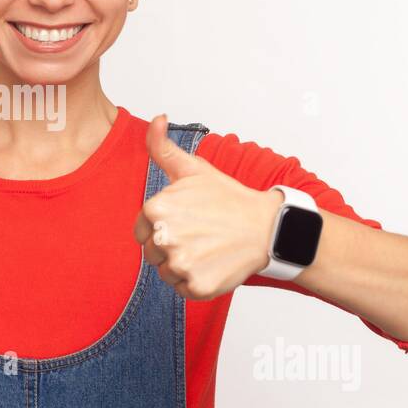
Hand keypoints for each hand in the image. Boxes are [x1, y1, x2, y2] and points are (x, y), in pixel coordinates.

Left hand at [133, 114, 281, 300]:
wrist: (266, 227)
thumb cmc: (227, 198)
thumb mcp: (193, 169)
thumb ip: (163, 147)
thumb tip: (157, 119)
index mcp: (156, 209)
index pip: (141, 230)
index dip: (162, 227)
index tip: (186, 221)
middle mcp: (164, 238)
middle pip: (152, 252)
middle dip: (171, 245)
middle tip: (199, 234)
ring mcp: (181, 264)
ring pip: (166, 271)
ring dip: (182, 264)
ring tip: (207, 248)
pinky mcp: (196, 286)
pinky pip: (182, 288)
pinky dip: (195, 281)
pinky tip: (213, 263)